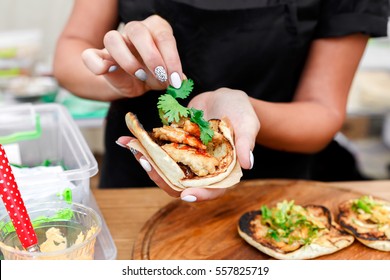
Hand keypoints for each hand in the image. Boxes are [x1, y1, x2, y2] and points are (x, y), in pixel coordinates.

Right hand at [81, 15, 183, 97]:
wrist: (132, 84)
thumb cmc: (152, 75)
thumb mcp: (166, 77)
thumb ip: (173, 77)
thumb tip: (180, 81)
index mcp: (155, 30)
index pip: (163, 37)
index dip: (172, 59)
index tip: (175, 80)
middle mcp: (135, 31)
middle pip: (137, 31)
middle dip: (151, 56)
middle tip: (160, 75)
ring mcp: (115, 41)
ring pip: (112, 38)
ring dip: (127, 60)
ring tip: (140, 76)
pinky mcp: (98, 56)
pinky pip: (90, 55)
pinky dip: (97, 64)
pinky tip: (108, 72)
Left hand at [116, 88, 258, 201]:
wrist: (224, 98)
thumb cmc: (242, 113)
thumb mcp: (247, 125)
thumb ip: (245, 143)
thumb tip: (248, 163)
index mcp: (222, 171)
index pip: (213, 190)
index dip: (200, 194)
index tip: (186, 195)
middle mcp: (201, 170)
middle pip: (182, 183)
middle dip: (162, 177)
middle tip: (147, 163)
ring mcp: (186, 159)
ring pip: (166, 169)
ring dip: (148, 161)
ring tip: (132, 147)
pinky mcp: (174, 147)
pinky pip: (159, 151)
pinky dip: (144, 146)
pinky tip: (128, 138)